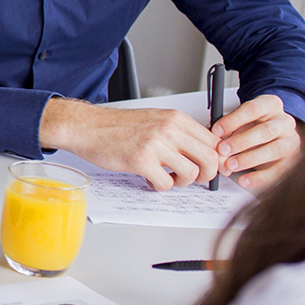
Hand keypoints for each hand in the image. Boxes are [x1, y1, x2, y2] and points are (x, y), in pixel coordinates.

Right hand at [40, 99, 219, 190]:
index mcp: (175, 118)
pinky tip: (149, 178)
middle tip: (195, 178)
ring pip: (191, 174)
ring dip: (182, 182)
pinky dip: (160, 186)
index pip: (214, 141)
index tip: (213, 168)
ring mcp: (155, 144)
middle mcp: (169, 129)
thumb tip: (203, 152)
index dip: (217, 159)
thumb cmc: (118, 126)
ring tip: (168, 177)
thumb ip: (179, 133)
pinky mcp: (141, 160)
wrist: (87, 127)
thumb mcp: (154, 120)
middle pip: (211, 158)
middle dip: (207, 175)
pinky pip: (166, 183)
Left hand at [211, 94, 299, 189]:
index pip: (253, 109)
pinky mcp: (292, 159)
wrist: (273, 132)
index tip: (216, 130)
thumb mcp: (239, 119)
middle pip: (266, 131)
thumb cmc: (253, 124)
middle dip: (241, 142)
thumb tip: (210, 136)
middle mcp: (284, 121)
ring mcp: (291, 140)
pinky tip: (244, 180)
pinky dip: (260, 177)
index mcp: (270, 105)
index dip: (234, 120)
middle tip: (222, 150)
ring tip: (230, 165)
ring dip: (249, 159)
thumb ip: (227, 126)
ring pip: (275, 150)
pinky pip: (279, 170)